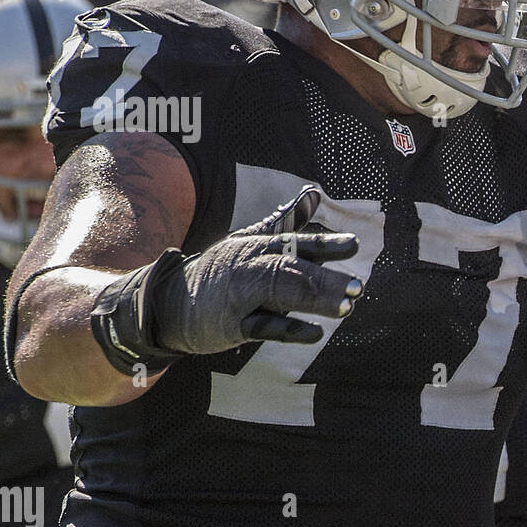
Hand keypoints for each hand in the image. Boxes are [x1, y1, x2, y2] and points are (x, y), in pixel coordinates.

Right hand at [91, 186, 361, 370]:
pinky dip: (289, 329)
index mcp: (259, 246)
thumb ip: (286, 221)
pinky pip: (264, 327)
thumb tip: (314, 193)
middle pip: (292, 268)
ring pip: (281, 293)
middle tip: (358, 286)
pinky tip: (314, 333)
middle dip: (325, 277)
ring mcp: (242, 294)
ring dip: (314, 299)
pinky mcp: (233, 324)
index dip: (325, 244)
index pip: (297, 241)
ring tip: (347, 307)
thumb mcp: (250, 240)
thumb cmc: (221, 270)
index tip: (354, 245)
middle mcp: (252, 266)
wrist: (168, 301)